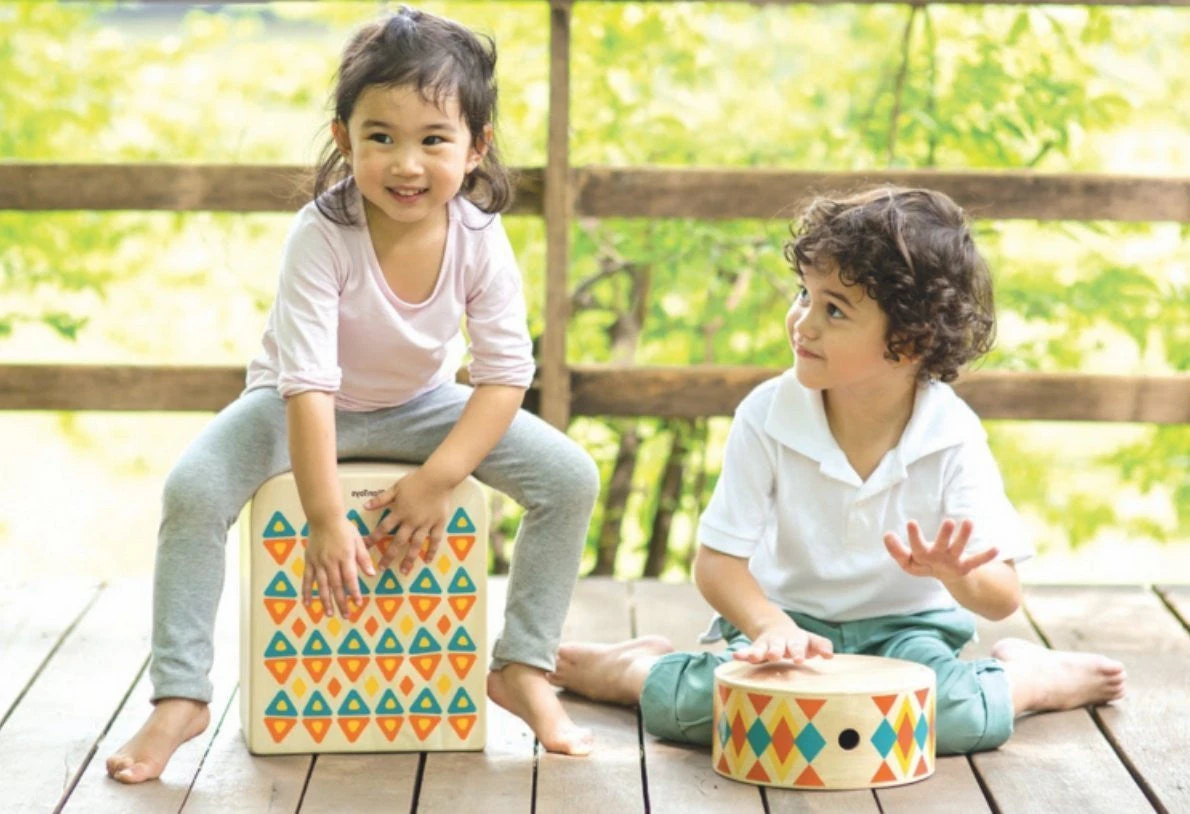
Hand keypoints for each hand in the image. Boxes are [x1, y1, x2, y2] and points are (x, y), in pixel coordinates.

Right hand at [303, 515, 374, 617]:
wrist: (324, 518)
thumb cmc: (344, 529)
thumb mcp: (358, 540)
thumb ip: (363, 558)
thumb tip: (372, 574)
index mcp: (345, 557)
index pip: (350, 578)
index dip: (354, 592)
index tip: (357, 603)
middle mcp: (331, 562)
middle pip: (337, 586)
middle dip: (342, 602)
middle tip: (346, 615)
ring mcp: (319, 562)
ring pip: (322, 585)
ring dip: (326, 601)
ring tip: (330, 614)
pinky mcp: (309, 561)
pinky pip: (307, 579)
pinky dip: (307, 591)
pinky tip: (307, 603)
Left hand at [363, 467, 452, 574]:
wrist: (438, 478)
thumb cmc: (416, 480)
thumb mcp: (396, 488)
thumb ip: (381, 499)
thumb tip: (365, 506)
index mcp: (399, 512)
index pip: (383, 529)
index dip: (373, 539)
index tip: (365, 548)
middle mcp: (411, 522)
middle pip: (398, 542)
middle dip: (389, 556)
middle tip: (382, 569)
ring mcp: (425, 524)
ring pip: (415, 545)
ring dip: (409, 559)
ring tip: (404, 571)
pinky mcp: (438, 524)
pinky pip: (435, 540)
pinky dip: (431, 551)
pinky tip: (427, 561)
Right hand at [733, 617, 833, 664]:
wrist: (774, 627)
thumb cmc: (797, 641)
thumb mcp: (810, 640)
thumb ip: (821, 645)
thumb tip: (830, 655)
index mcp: (795, 640)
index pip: (798, 645)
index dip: (798, 652)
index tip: (799, 659)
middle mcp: (779, 642)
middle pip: (777, 645)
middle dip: (776, 650)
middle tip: (774, 655)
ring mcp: (766, 645)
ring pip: (761, 648)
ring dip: (757, 652)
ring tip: (753, 657)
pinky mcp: (754, 649)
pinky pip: (747, 651)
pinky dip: (742, 654)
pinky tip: (736, 656)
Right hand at [883, 518, 998, 582]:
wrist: (947, 578)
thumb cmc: (924, 563)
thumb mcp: (908, 560)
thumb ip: (896, 550)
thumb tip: (887, 535)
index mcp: (922, 558)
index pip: (916, 547)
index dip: (914, 537)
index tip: (911, 522)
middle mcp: (938, 560)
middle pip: (941, 547)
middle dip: (944, 535)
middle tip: (948, 521)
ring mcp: (953, 563)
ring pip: (959, 549)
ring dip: (964, 537)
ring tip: (969, 521)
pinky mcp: (966, 566)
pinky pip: (977, 561)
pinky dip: (986, 556)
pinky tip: (997, 548)